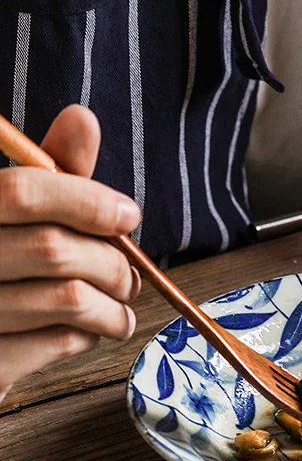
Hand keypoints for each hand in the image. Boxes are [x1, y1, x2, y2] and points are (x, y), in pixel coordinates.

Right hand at [0, 105, 140, 403]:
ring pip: (68, 300)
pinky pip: (59, 342)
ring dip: (112, 307)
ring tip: (120, 311)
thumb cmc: (4, 273)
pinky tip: (91, 332)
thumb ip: (52, 178)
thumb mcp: (18, 217)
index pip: (24, 192)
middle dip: (113, 264)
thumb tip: (83, 118)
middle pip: (55, 249)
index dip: (87, 200)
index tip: (129, 215)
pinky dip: (90, 336)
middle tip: (131, 279)